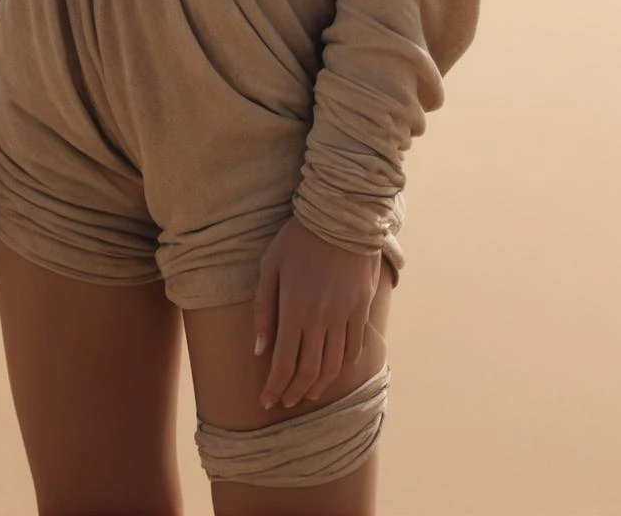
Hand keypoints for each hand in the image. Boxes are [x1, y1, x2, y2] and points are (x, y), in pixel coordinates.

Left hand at [252, 216, 381, 409]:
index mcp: (294, 309)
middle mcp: (321, 319)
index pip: (284, 363)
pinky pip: (353, 350)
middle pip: (309, 371)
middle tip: (284, 402)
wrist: (340, 218)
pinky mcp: (361, 311)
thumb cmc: (297, 239)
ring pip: (333, 367)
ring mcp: (344, 317)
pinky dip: (341, 368)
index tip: (266, 401)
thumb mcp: (270, 266)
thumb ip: (263, 309)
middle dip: (294, 392)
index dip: (275, 387)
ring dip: (318, 386)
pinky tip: (331, 372)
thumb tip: (259, 350)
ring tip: (306, 393)